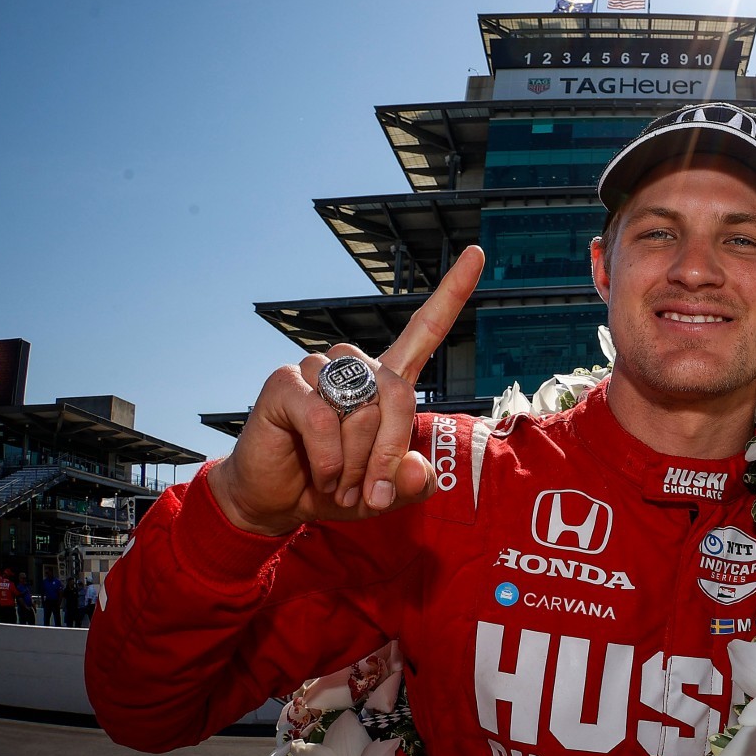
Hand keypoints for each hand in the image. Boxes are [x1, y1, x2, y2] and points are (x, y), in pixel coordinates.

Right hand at [210, 247, 484, 535]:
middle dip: (389, 451)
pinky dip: (330, 457)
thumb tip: (416, 467)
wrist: (279, 502)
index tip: (477, 253)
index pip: (425, 328)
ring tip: (340, 480)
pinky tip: (323, 472)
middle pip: (398, 392)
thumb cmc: (338, 488)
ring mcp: (317, 370)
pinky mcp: (285, 383)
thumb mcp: (387, 494)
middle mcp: (354, 367)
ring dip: (356, 458)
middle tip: (370, 491)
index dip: (452, 293)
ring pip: (360, 408)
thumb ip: (411, 483)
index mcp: (386, 380)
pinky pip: (322, 418)